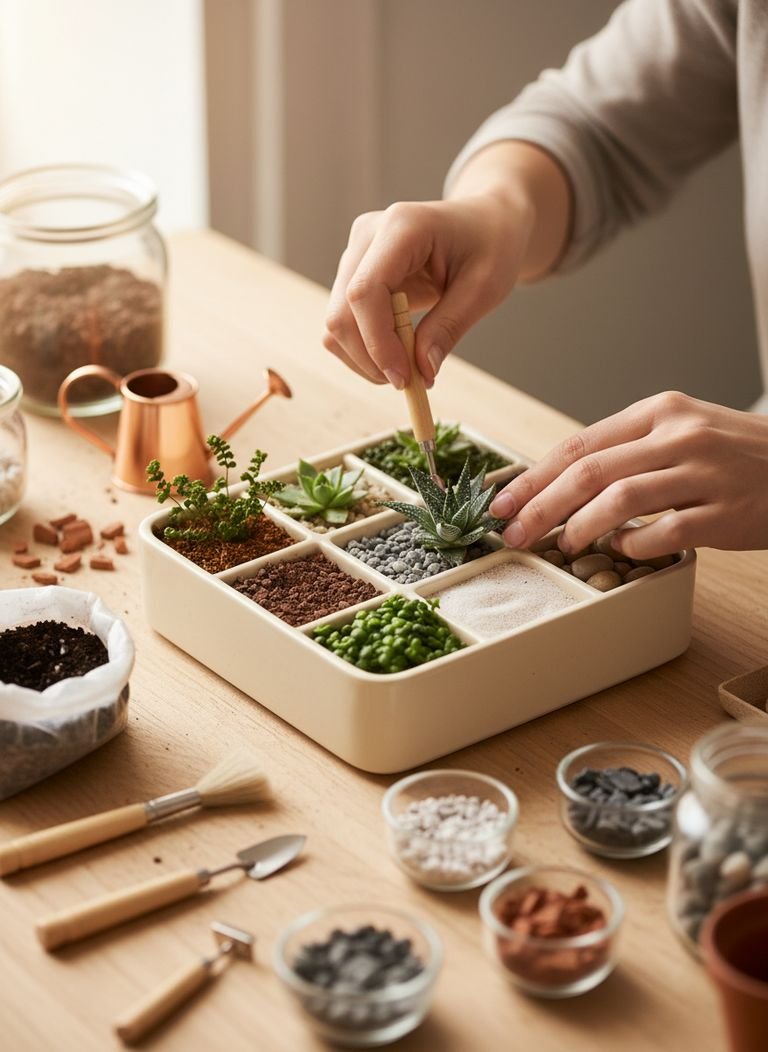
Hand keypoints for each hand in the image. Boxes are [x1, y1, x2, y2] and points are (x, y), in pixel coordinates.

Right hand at [323, 193, 532, 387]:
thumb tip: (422, 371)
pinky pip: (344, 323)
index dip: (378, 342)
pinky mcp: (353, 273)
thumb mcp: (484, 288)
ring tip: (408, 368)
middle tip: (409, 382)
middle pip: (342, 312)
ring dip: (365, 358)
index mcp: (402, 227)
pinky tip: (397, 353)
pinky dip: (365, 349)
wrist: (484, 222)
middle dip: (370, 358)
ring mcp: (355, 253)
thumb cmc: (490, 245)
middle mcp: (367, 235)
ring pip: (336, 323)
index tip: (404, 379)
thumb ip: (449, 328)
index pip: (366, 291)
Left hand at [489, 391, 767, 557]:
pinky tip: (621, 549)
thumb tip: (562, 483)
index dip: (534, 477)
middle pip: (589, 471)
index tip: (503, 502)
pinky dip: (633, 545)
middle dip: (541, 506)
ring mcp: (704, 472)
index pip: (579, 444)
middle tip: (513, 533)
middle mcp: (678, 435)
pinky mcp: (725, 511)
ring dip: (580, 527)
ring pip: (620, 499)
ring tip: (562, 545)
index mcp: (659, 411)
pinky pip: (663, 532)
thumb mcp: (682, 431)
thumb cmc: (735, 454)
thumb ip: (628, 449)